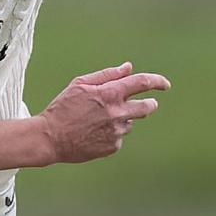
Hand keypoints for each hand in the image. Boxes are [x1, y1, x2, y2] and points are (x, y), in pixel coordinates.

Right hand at [37, 62, 170, 163]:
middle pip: (147, 107)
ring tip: (97, 121)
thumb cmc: (62, 107)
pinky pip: (119, 136)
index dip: (157, 81)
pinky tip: (93, 133)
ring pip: (130, 122)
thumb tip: (128, 67)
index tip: (165, 84)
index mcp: (110, 94)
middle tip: (146, 104)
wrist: (50, 138)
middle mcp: (118, 113)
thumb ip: (107, 75)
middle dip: (149, 104)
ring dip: (122, 119)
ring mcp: (117, 132)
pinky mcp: (113, 147)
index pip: (142, 83)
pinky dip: (111, 133)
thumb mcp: (80, 85)